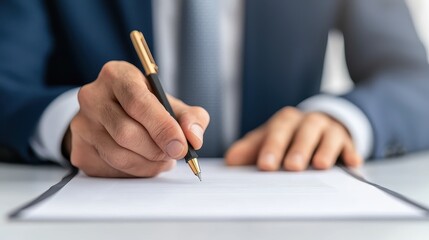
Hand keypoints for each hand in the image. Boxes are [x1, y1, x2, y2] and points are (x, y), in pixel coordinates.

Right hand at [65, 61, 208, 176]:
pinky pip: (112, 170)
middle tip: (174, 154)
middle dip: (157, 150)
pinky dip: (136, 172)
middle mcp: (92, 96)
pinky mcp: (79, 150)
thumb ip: (191, 117)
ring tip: (163, 158)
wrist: (115, 115)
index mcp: (117, 75)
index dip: (162, 128)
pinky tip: (144, 162)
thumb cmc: (148, 108)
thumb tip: (194, 138)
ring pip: (119, 155)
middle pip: (127, 133)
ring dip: (149, 164)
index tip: (181, 147)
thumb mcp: (172, 104)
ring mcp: (81, 124)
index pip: (138, 102)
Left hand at [225, 107, 361, 170]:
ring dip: (324, 150)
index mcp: (286, 121)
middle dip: (298, 149)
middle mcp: (308, 122)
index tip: (265, 165)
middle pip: (303, 132)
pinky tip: (352, 165)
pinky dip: (351, 154)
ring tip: (320, 165)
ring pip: (328, 136)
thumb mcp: (269, 139)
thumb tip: (230, 161)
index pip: (278, 131)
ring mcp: (329, 130)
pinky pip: (350, 147)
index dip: (272, 147)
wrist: (319, 126)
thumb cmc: (289, 136)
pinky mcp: (347, 141)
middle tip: (292, 167)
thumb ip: (251, 149)